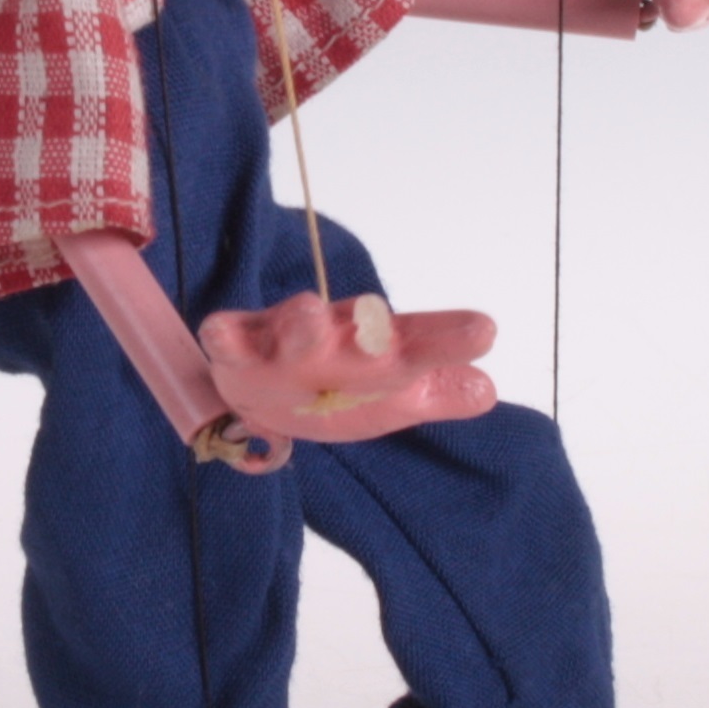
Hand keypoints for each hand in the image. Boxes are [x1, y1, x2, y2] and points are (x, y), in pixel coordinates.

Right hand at [198, 291, 497, 447]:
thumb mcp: (391, 396)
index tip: (485, 331)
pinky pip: (228, 337)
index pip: (419, 343)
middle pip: (360, 329)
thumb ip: (437, 393)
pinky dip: (224, 334)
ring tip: (308, 311)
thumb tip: (487, 389)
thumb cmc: (337, 388)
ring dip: (300, 319)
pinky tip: (221, 333)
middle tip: (391, 317)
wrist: (264, 389)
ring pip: (292, 325)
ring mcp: (285, 341)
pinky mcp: (239, 348)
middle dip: (375, 324)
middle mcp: (337, 338)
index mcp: (377, 352)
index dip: (448, 338)